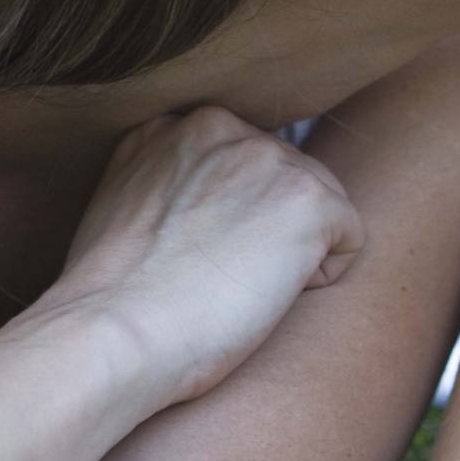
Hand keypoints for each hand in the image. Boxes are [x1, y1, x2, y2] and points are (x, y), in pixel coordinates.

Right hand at [49, 105, 365, 404]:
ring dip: (292, 254)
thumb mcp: (124, 204)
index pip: (243, 166)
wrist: (115, 334)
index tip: (193, 256)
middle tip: (212, 278)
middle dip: (267, 231)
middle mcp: (224, 126)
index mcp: (174, 126)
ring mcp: (269, 157)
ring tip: (231, 285)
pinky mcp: (309, 198)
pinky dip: (320, 279)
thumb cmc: (111, 301)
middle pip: (286, 181)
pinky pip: (349, 240)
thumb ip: (171, 178)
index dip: (230, 221)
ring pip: (319, 208)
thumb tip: (213, 198)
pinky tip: (261, 296)